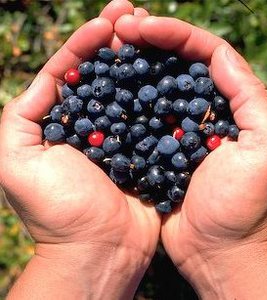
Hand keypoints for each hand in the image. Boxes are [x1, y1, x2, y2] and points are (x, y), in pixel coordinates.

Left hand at [0, 1, 159, 298]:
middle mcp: (93, 125)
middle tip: (133, 12)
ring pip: (132, 90)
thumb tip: (47, 79)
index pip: (73, 71)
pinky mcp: (147, 151)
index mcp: (62, 123)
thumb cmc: (57, 210)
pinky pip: (155, 116)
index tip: (106, 21)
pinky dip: (162, 94)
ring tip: (153, 31)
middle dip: (116, 42)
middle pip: (105, 75)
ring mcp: (123, 137)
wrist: (99, 250)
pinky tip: (172, 72)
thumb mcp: (16, 160)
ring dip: (141, 60)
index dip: (86, 43)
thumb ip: (21, 116)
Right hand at [115, 15, 266, 297]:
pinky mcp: (157, 153)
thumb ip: (250, 99)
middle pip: (177, 66)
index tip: (143, 27)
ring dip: (135, 67)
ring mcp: (177, 133)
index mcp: (231, 107)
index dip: (176, 35)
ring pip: (155, 89)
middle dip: (150, 42)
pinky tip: (106, 91)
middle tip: (120, 27)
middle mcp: (204, 115)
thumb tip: (221, 56)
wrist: (220, 252)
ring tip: (108, 47)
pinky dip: (125, 104)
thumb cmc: (246, 207)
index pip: (206, 56)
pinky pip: (140, 120)